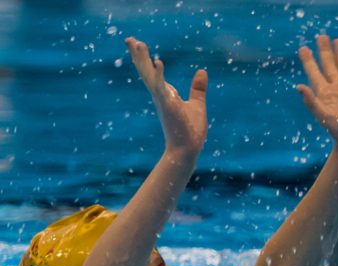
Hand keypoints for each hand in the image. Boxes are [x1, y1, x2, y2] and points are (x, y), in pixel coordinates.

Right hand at [126, 37, 206, 156]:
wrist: (187, 150)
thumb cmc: (190, 130)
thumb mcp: (197, 104)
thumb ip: (198, 88)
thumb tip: (202, 71)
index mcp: (165, 94)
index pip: (153, 72)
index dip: (145, 58)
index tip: (138, 44)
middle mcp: (159, 95)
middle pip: (146, 71)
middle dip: (138, 55)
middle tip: (129, 38)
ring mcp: (162, 100)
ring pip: (149, 76)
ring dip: (143, 60)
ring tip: (137, 44)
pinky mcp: (168, 106)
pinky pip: (161, 88)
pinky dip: (159, 75)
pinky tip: (158, 62)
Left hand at [295, 35, 337, 150]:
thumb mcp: (324, 117)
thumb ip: (312, 102)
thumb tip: (298, 86)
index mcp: (325, 94)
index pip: (315, 72)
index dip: (309, 60)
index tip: (303, 48)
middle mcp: (337, 90)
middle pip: (329, 66)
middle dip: (325, 51)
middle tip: (322, 36)